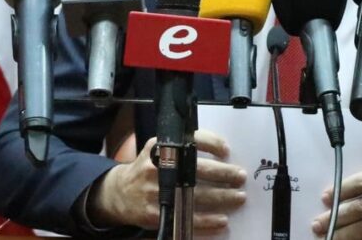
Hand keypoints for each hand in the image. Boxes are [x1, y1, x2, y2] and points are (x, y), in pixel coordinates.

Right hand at [85, 129, 246, 230]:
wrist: (121, 193)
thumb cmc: (148, 168)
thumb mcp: (159, 148)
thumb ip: (181, 145)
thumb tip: (219, 147)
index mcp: (160, 147)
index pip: (189, 140)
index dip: (211, 143)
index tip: (226, 150)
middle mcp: (158, 168)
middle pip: (197, 170)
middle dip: (223, 174)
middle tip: (240, 176)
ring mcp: (156, 192)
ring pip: (196, 196)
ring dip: (221, 198)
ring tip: (239, 197)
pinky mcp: (156, 214)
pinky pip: (186, 218)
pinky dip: (207, 221)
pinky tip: (222, 220)